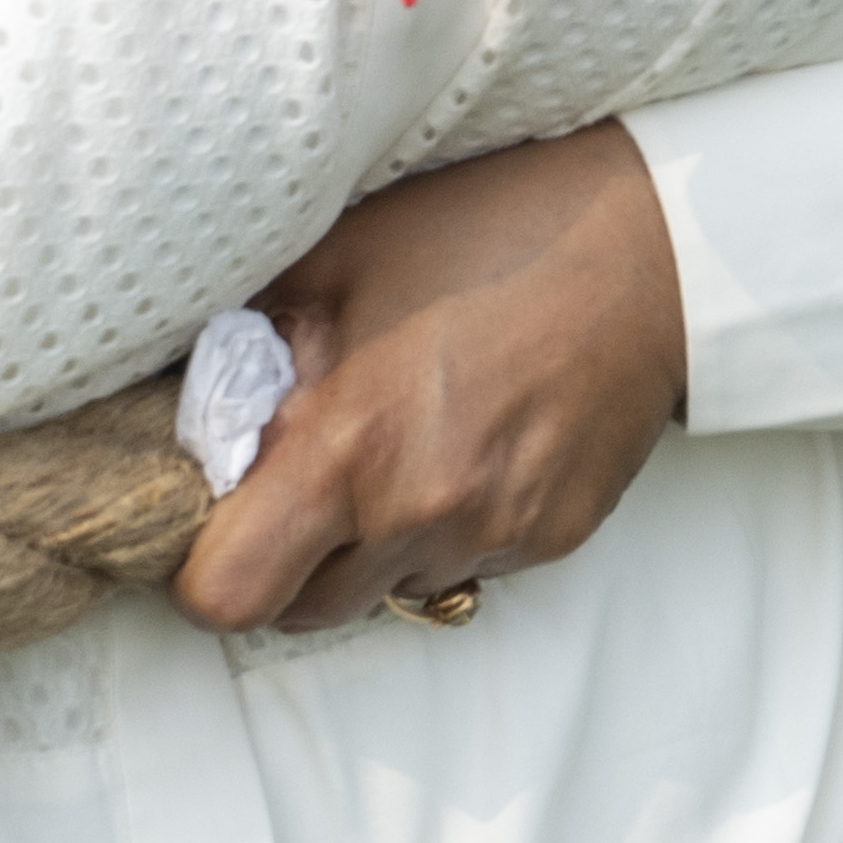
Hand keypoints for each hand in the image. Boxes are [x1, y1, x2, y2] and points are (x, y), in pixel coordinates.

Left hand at [167, 124, 685, 635]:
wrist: (658, 240)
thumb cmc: (489, 230)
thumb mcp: (339, 255)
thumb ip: (247, 338)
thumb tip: (184, 393)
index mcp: (350, 448)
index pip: (228, 597)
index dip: (205, 570)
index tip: (220, 518)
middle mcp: (421, 512)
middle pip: (301, 612)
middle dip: (289, 558)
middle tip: (312, 472)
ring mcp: (496, 533)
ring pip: (385, 591)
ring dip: (372, 544)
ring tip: (407, 442)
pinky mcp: (553, 537)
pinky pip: (466, 564)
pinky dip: (450, 526)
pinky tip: (476, 441)